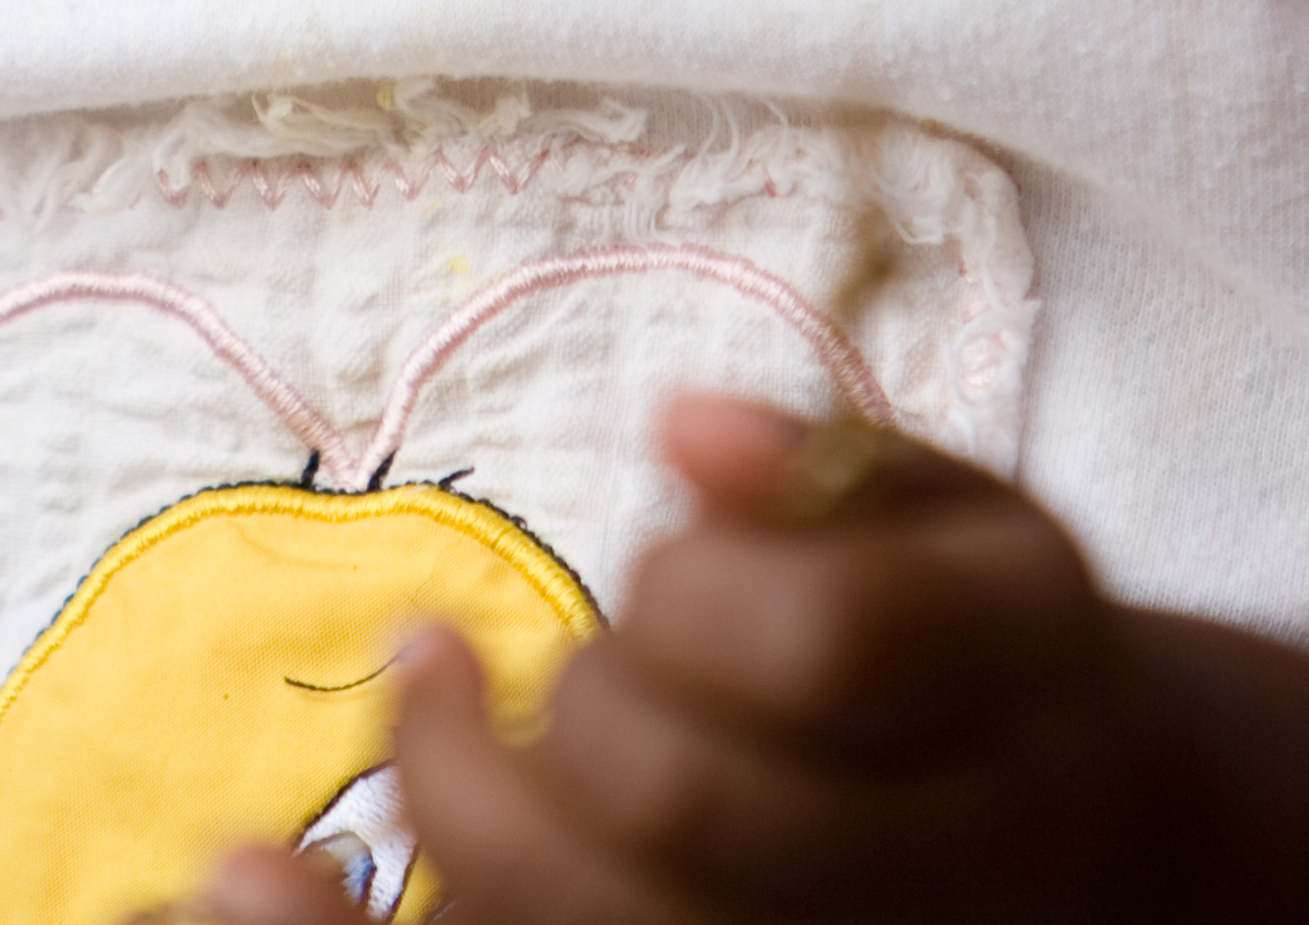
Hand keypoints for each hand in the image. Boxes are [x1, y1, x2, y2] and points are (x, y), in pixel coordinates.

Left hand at [169, 396, 1182, 921]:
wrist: (1071, 852)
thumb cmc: (969, 644)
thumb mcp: (957, 516)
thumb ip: (829, 466)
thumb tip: (682, 433)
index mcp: (1017, 703)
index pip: (823, 644)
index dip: (705, 589)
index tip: (666, 564)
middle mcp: (940, 876)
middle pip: (674, 797)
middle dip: (583, 694)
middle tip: (570, 653)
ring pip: (578, 921)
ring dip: (459, 794)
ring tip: (431, 695)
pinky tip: (237, 870)